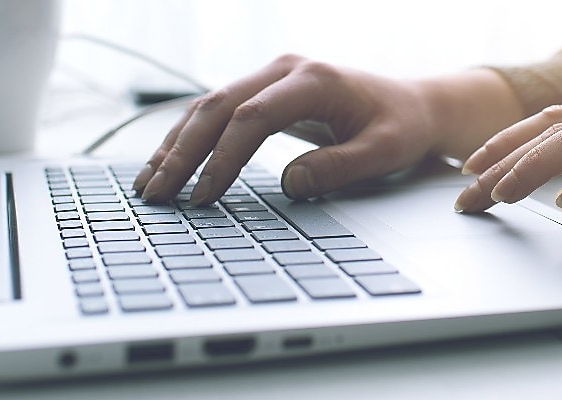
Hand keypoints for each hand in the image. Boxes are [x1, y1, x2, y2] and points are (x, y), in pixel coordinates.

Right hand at [132, 54, 439, 203]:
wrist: (413, 103)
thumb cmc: (402, 126)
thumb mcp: (385, 152)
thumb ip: (339, 167)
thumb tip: (291, 184)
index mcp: (314, 80)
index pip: (254, 118)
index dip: (224, 157)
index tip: (204, 196)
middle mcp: (285, 69)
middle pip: (218, 107)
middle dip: (183, 153)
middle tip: (158, 195)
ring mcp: (271, 76)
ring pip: (208, 106)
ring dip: (176, 146)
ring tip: (148, 185)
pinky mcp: (265, 90)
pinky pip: (217, 112)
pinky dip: (189, 139)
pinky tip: (167, 165)